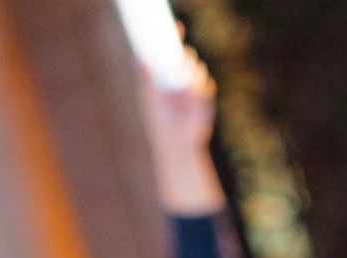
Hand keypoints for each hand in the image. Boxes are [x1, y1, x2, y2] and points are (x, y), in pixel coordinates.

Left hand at [139, 40, 223, 213]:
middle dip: (181, 53)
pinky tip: (191, 90)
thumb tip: (140, 56)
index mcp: (169, 73)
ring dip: (189, 69)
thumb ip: (146, 75)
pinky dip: (198, 85)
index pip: (173, 49)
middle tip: (174, 52)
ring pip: (197, 67)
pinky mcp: (207, 98)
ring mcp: (197, 86)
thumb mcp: (149, 95)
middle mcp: (184, 77)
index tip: (174, 26)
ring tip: (180, 73)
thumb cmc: (159, 120)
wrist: (175, 142)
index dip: (175, 36)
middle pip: (186, 56)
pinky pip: (206, 84)